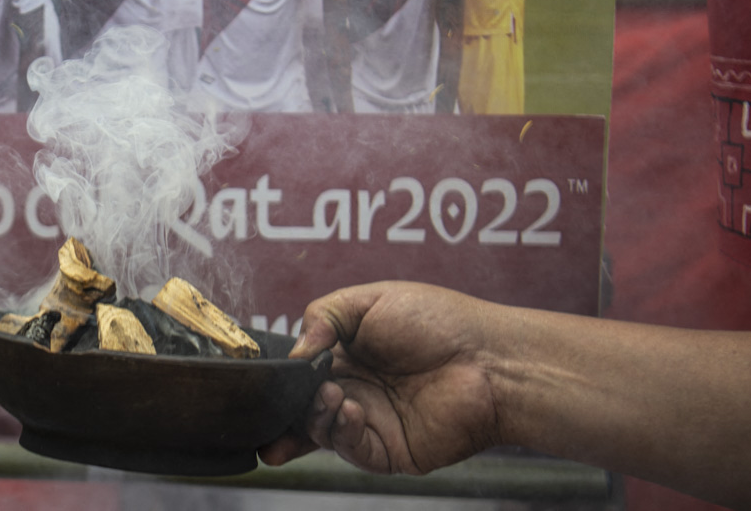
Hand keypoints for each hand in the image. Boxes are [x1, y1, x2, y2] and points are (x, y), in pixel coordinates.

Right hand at [259, 282, 500, 473]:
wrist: (488, 358)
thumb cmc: (437, 321)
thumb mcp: (369, 300)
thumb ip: (322, 317)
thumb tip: (294, 352)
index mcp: (347, 356)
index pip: (300, 375)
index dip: (280, 383)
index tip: (262, 382)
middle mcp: (355, 391)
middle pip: (303, 409)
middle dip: (285, 410)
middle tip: (286, 398)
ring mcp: (371, 423)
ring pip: (321, 431)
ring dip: (315, 415)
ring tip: (332, 394)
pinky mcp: (390, 452)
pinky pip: (351, 450)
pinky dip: (341, 432)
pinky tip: (350, 409)